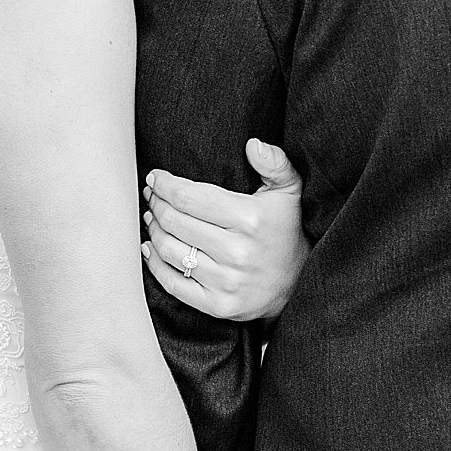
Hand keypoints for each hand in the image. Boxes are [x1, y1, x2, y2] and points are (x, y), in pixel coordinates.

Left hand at [141, 138, 309, 321]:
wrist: (300, 283)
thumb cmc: (286, 230)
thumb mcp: (289, 191)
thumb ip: (275, 163)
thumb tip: (253, 144)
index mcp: (250, 219)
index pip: (189, 197)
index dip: (165, 185)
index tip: (156, 177)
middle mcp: (237, 252)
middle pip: (175, 221)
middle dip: (156, 203)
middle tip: (151, 195)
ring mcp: (227, 282)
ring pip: (170, 250)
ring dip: (153, 229)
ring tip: (151, 216)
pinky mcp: (218, 305)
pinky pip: (173, 283)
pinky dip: (154, 265)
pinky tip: (150, 248)